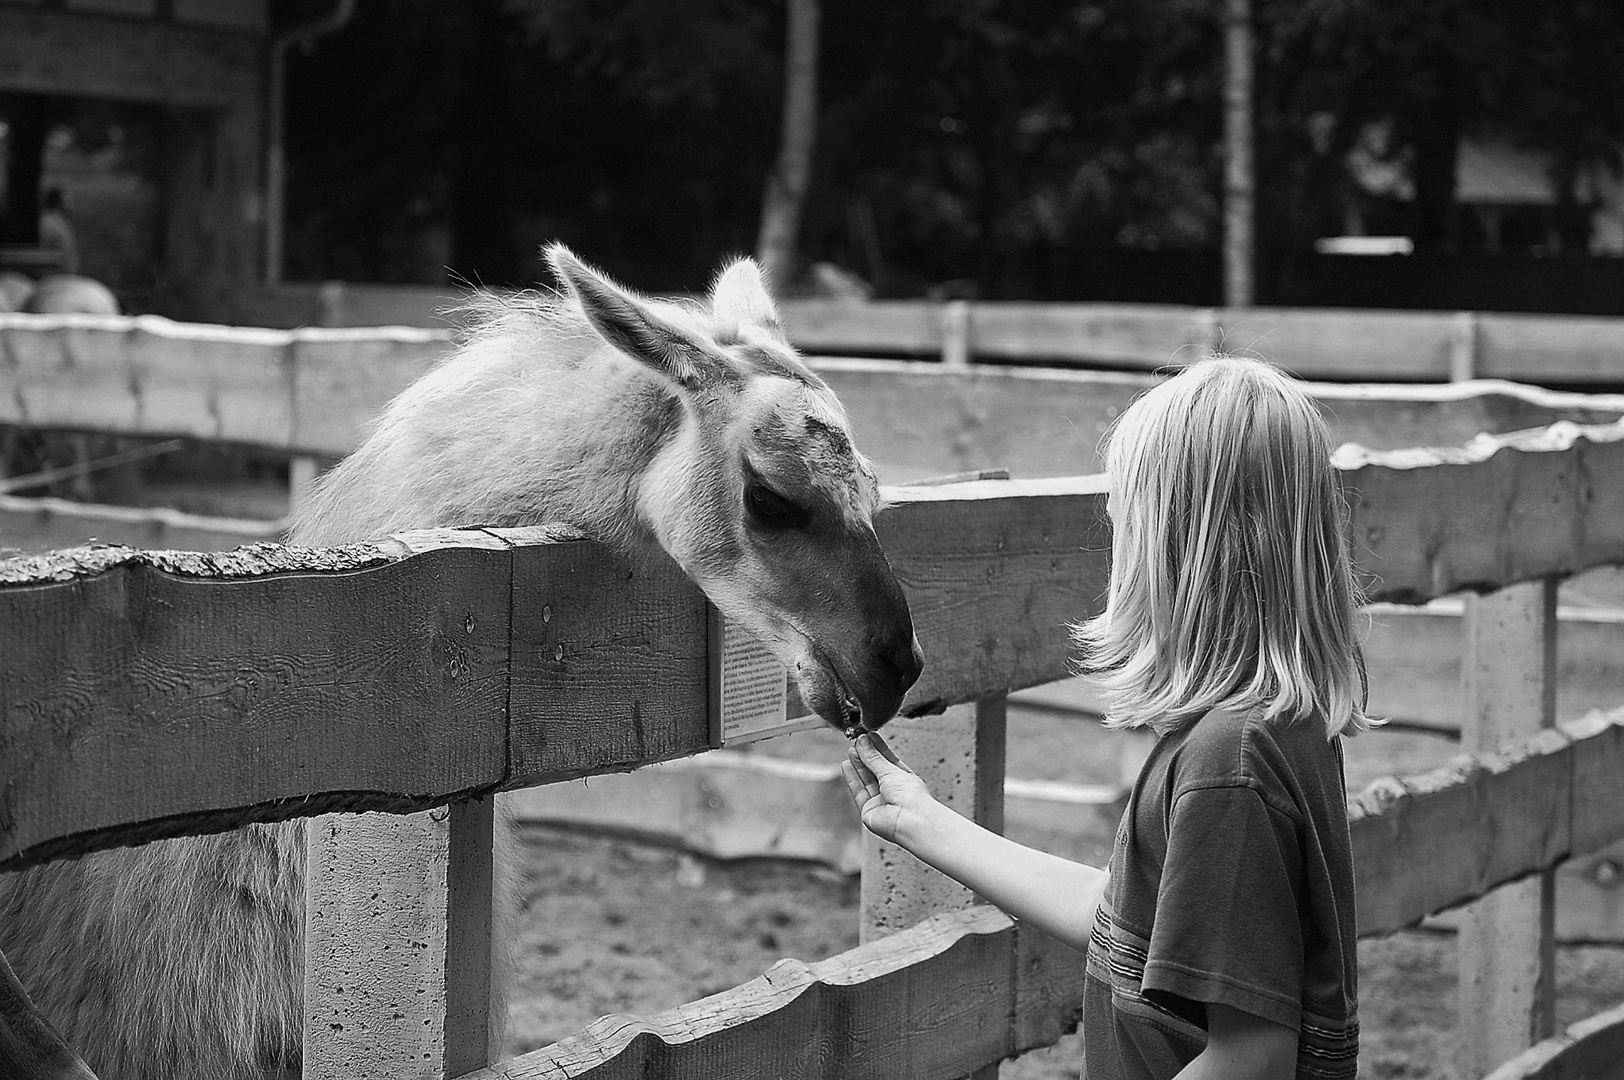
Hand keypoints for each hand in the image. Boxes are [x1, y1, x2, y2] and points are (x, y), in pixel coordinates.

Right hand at [840, 732, 936, 846]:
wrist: (911, 821)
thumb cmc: (911, 798)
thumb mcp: (891, 770)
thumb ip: (874, 758)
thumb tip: (863, 742)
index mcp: (904, 779)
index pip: (888, 760)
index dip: (877, 747)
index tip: (868, 735)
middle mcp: (893, 790)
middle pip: (875, 769)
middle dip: (865, 755)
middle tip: (856, 740)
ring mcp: (881, 801)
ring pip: (866, 779)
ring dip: (858, 764)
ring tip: (850, 749)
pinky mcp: (869, 810)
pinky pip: (858, 792)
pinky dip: (852, 779)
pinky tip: (846, 766)